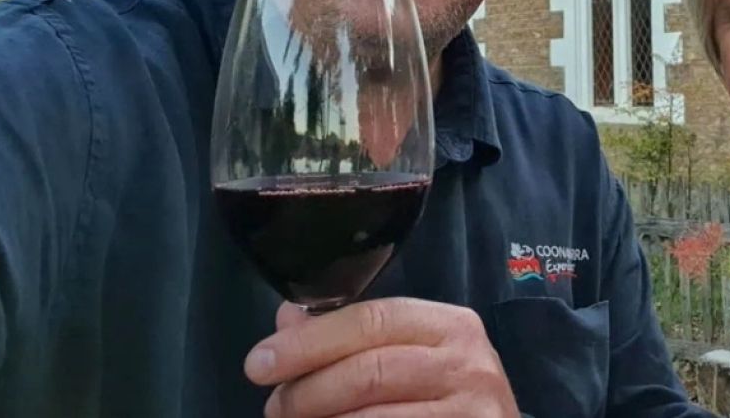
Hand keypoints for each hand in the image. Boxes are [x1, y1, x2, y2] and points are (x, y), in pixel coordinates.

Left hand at [245, 298, 519, 417]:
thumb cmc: (446, 397)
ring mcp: (470, 412)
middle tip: (275, 407)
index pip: (373, 320)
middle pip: (369, 371)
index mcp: (452, 326)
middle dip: (308, 391)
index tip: (260, 362)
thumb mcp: (413, 355)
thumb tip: (288, 320)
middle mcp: (468, 365)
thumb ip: (355, 335)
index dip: (311, 341)